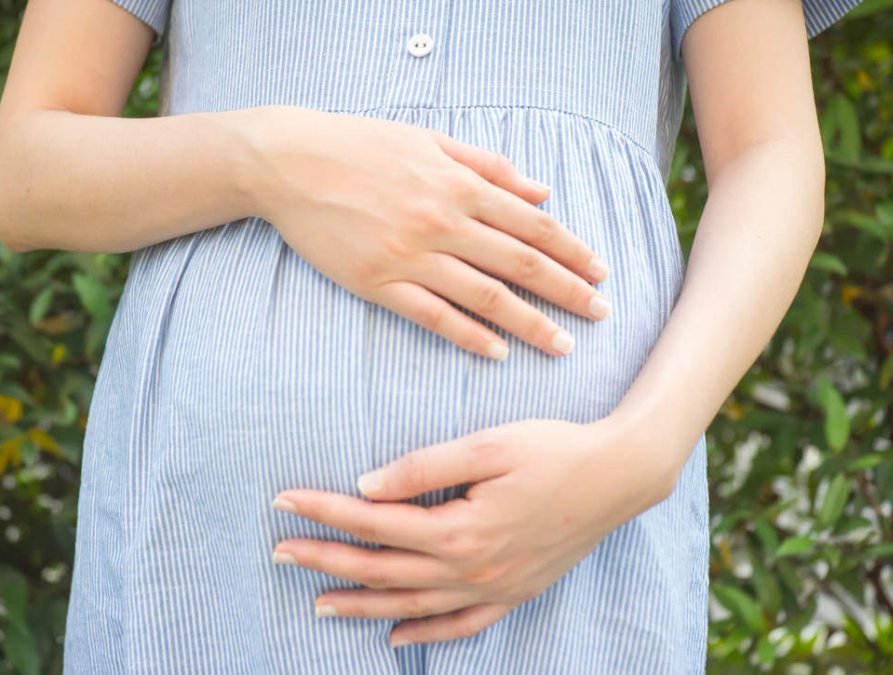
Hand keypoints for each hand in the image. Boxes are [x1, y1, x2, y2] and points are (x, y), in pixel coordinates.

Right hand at [244, 105, 611, 358]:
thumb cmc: (362, 145)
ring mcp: (412, 255)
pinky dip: (469, 336)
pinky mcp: (380, 282)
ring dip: (530, 323)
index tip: (600, 272)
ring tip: (563, 345)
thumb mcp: (430, 141)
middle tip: (601, 313)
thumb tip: (540, 192)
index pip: (532, 224)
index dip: (571, 250)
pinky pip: (434, 316)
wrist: (291, 162)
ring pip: (486, 296)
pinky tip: (497, 352)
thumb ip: (488, 166)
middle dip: (567, 290)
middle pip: (520, 263)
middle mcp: (444, 221)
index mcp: (459, 184)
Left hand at [268, 417, 680, 646]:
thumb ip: (423, 467)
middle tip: (279, 551)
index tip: (283, 502)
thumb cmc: (554, 449)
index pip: (373, 524)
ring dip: (361, 605)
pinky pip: (461, 626)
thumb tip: (366, 488)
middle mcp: (471, 568)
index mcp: (459, 529)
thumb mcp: (488, 445)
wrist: (620, 477)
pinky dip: (425, 633)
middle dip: (325, 561)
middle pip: (382, 570)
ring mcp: (493, 588)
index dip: (323, 513)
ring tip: (318, 602)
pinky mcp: (513, 594)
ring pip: (411, 606)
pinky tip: (396, 636)